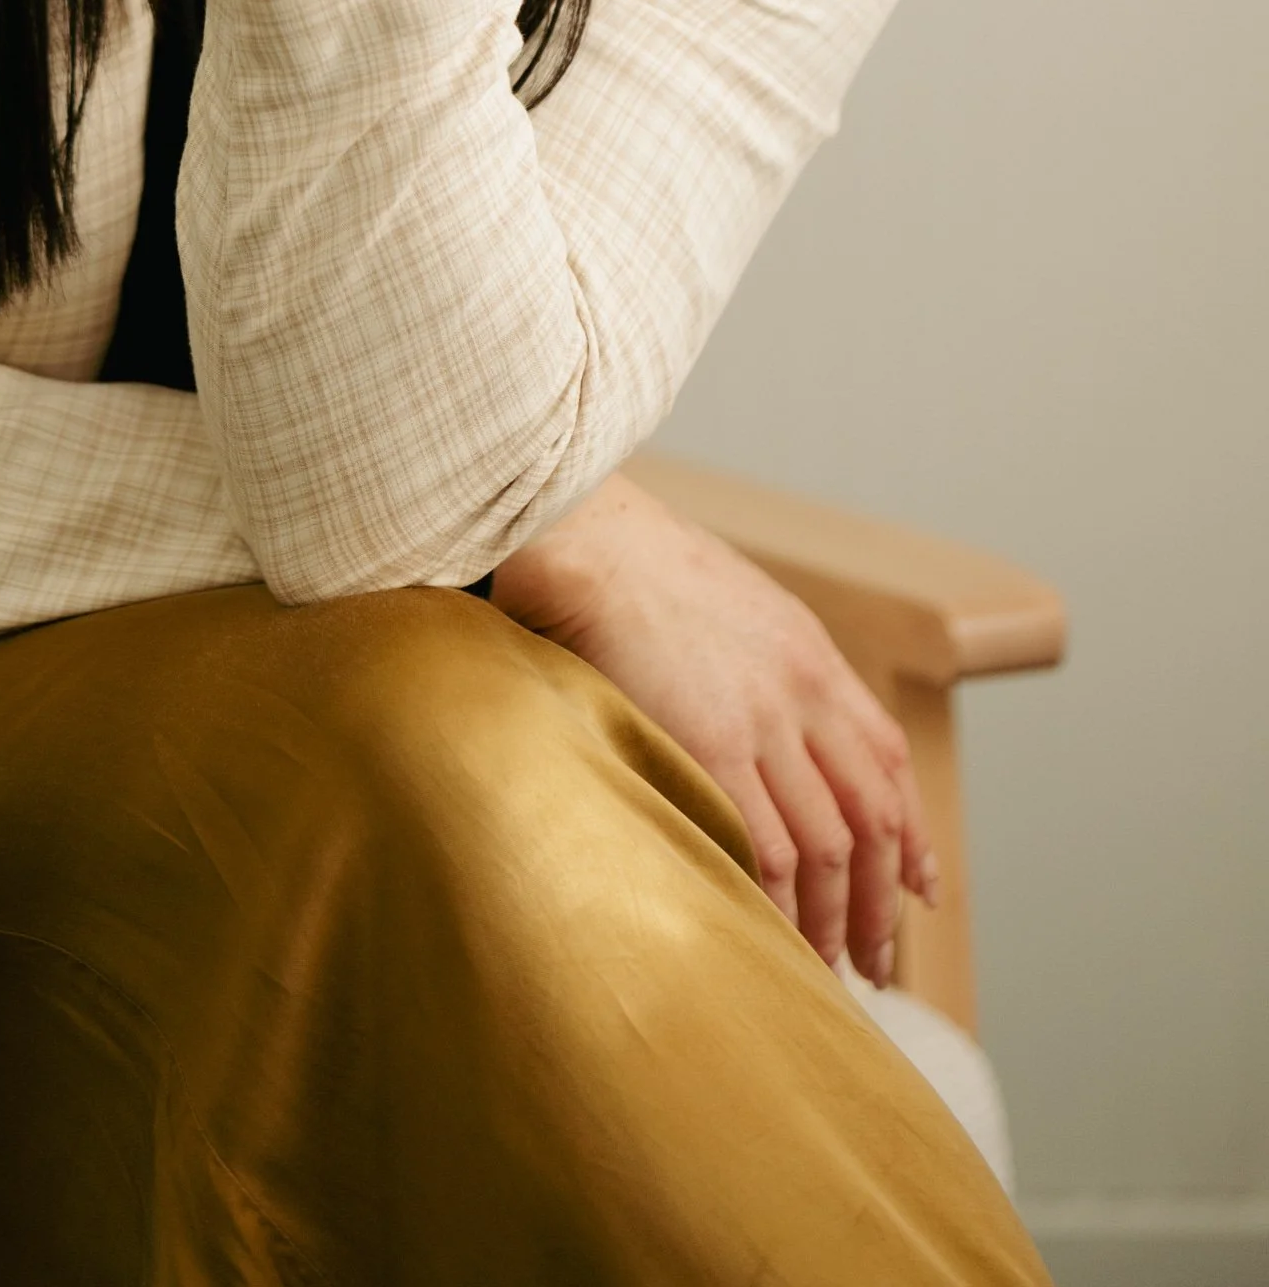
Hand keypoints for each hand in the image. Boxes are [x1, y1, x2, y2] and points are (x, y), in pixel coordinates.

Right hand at [491, 474, 938, 984]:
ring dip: (830, 917)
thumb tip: (775, 730)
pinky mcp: (709, 747)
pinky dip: (776, 900)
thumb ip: (768, 666)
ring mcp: (760, 723)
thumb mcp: (735, 604)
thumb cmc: (638, 568)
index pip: (887, 762)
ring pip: (825, 846)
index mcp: (812, 656)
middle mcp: (803, 693)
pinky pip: (762, 846)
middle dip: (879, 899)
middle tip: (874, 958)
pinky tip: (771, 932)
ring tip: (822, 967)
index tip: (917, 889)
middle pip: (869, 818)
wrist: (587, 538)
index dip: (910, 834)